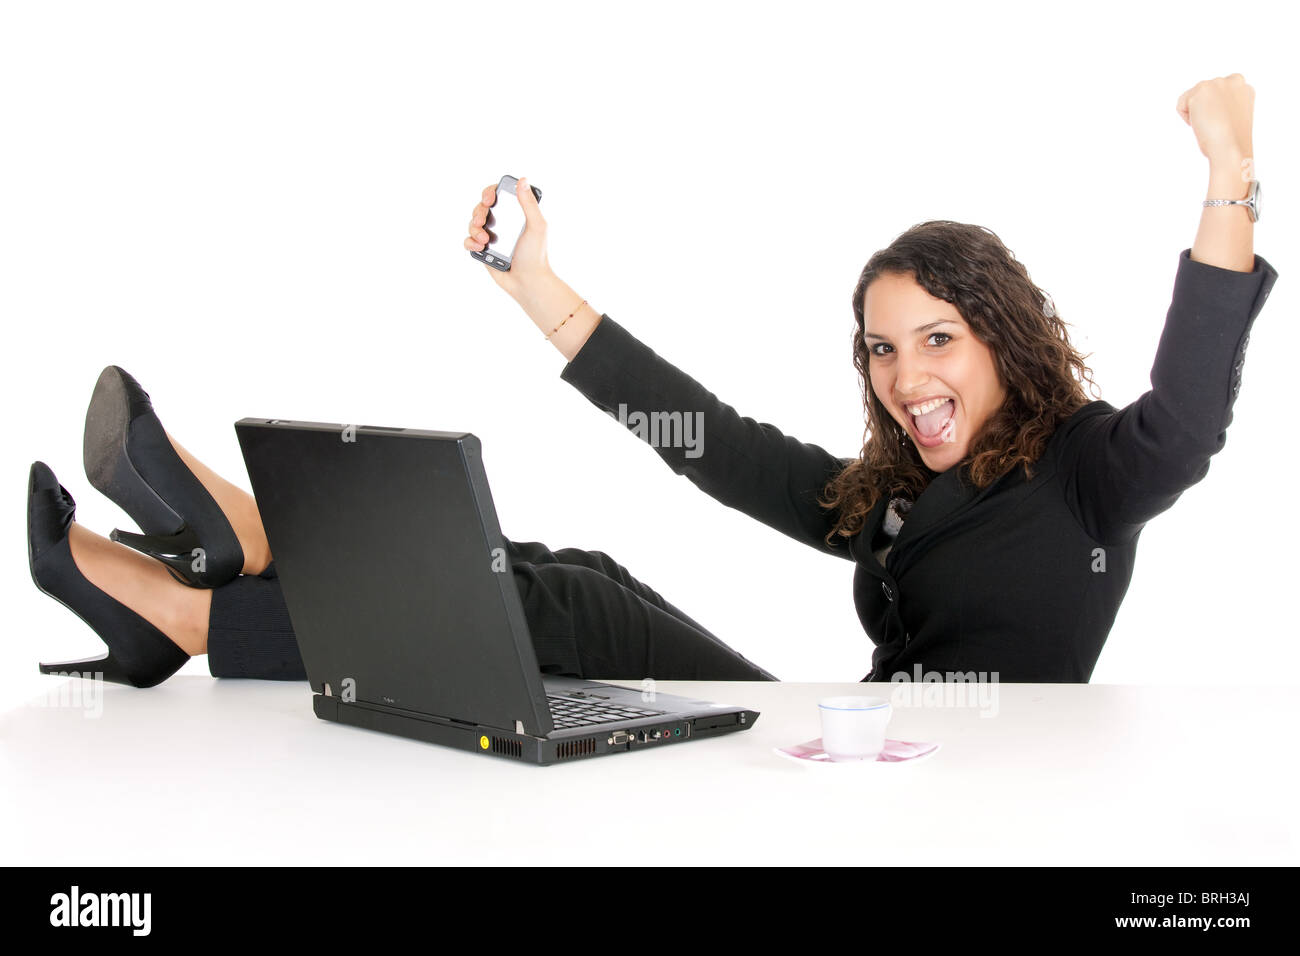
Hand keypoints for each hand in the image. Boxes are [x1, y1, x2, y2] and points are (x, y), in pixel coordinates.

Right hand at [464, 177, 554, 300]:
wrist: (527, 282)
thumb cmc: (536, 255)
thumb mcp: (537, 226)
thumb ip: (529, 204)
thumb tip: (523, 180)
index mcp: (514, 213)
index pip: (497, 194)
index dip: (489, 192)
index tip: (490, 199)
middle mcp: (501, 222)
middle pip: (481, 207)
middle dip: (478, 211)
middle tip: (482, 220)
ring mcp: (491, 236)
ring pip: (472, 223)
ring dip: (474, 229)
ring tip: (485, 240)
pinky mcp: (483, 250)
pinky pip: (468, 241)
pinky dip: (470, 242)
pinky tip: (480, 247)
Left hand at [1176, 74, 1253, 173]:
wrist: (1231, 147)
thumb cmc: (1230, 142)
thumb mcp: (1233, 119)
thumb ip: (1226, 106)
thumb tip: (1209, 108)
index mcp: (1245, 89)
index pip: (1220, 92)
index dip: (1215, 110)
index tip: (1223, 122)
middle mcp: (1234, 81)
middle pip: (1204, 93)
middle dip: (1204, 110)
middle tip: (1216, 124)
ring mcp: (1217, 83)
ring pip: (1192, 97)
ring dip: (1195, 113)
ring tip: (1210, 124)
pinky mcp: (1202, 89)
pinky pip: (1181, 105)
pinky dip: (1185, 117)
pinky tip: (1200, 123)